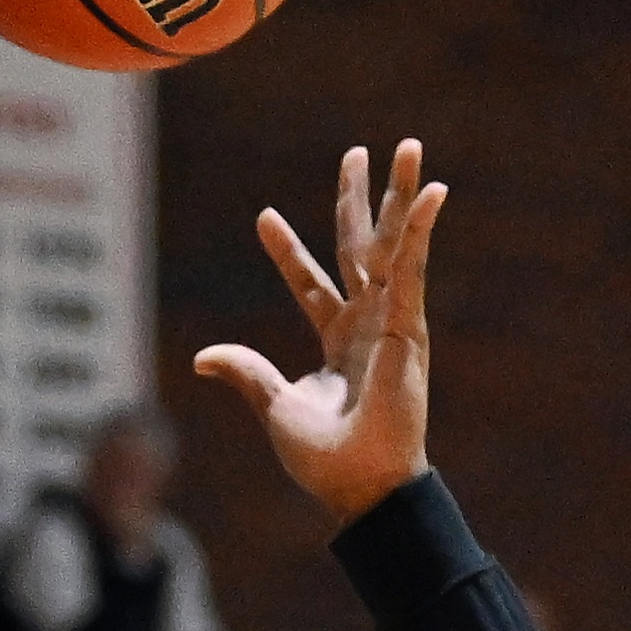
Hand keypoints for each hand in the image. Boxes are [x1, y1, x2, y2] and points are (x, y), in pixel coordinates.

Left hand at [196, 139, 447, 524]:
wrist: (362, 485)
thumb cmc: (326, 459)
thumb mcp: (274, 407)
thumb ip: (246, 372)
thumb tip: (202, 356)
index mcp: (338, 342)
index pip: (309, 283)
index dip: (287, 252)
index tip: (264, 217)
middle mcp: (368, 324)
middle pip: (360, 246)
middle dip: (359, 199)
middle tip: (360, 151)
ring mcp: (392, 321)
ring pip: (392, 243)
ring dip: (399, 193)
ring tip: (404, 145)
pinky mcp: (409, 326)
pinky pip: (412, 269)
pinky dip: (420, 230)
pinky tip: (428, 191)